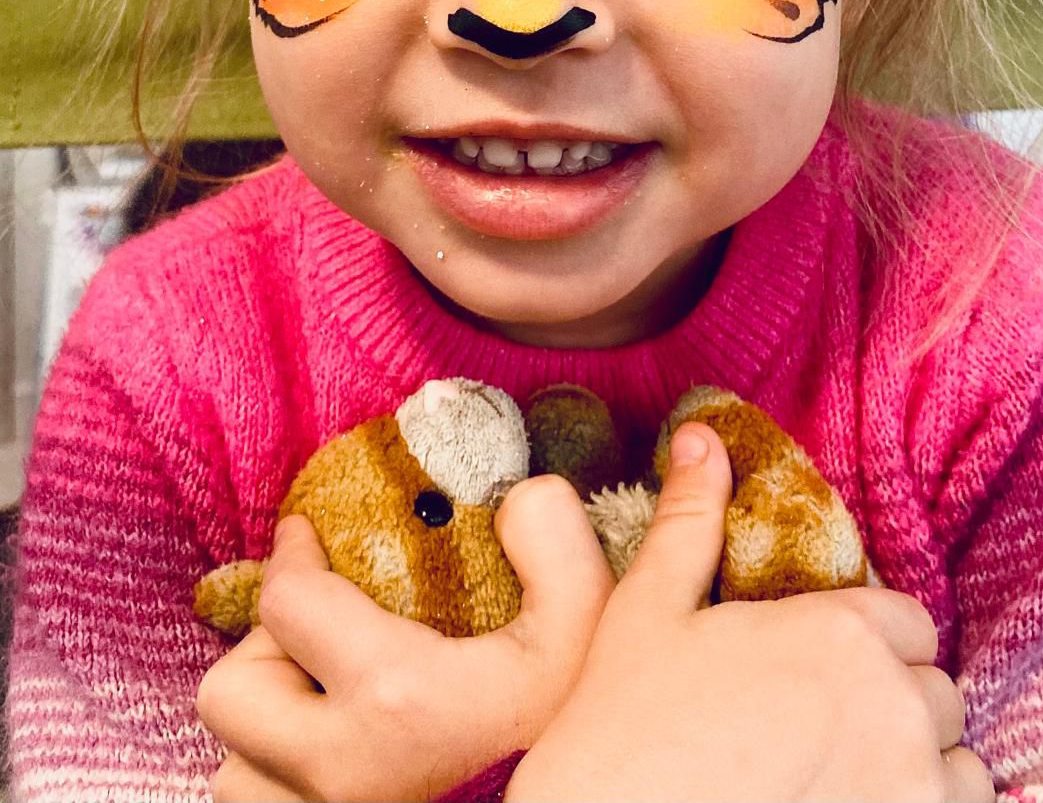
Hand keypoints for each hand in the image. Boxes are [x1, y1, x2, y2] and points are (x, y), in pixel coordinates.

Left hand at [196, 476, 613, 802]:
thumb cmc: (569, 736)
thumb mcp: (586, 629)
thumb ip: (558, 547)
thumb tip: (518, 495)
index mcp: (394, 699)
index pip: (284, 603)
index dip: (291, 553)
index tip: (307, 535)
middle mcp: (335, 771)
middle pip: (230, 692)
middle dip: (268, 648)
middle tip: (321, 631)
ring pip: (235, 766)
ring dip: (268, 723)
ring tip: (326, 699)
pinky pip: (258, 802)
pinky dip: (278, 772)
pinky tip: (334, 746)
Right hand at [507, 423, 995, 802]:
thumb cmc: (624, 727)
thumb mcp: (650, 608)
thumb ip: (692, 519)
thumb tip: (703, 437)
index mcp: (839, 633)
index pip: (907, 622)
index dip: (868, 642)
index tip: (823, 669)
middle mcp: (892, 707)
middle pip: (934, 693)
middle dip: (892, 702)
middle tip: (824, 726)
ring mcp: (909, 788)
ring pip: (956, 765)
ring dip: (916, 764)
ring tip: (844, 774)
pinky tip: (850, 801)